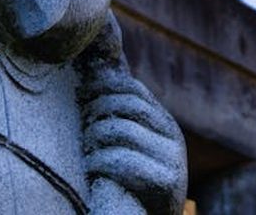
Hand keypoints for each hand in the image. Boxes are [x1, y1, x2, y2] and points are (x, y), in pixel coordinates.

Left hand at [78, 19, 186, 214]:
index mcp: (163, 123)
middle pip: (126, 104)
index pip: (131, 88)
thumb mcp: (127, 147)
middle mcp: (174, 137)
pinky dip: (100, 164)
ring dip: (94, 141)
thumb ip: (117, 118)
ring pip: (119, 130)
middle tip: (82, 128)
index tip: (81, 97)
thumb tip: (93, 69)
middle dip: (96, 111)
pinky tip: (93, 172)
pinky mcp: (167, 183)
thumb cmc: (126, 186)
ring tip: (87, 154)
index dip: (101, 88)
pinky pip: (120, 160)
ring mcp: (173, 159)